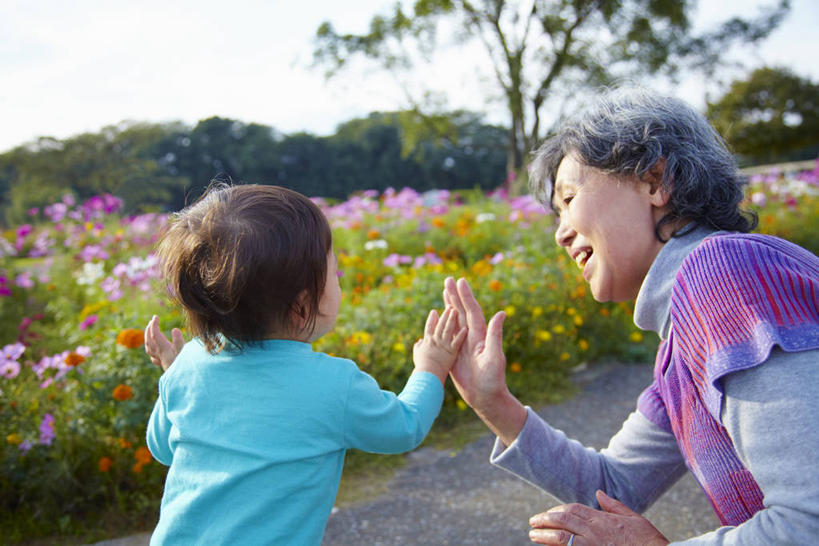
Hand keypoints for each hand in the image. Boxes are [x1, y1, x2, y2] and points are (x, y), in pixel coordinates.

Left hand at [144, 315, 184, 371]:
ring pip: (149, 348)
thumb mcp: (186, 353)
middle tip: (153, 320)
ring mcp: (161, 360)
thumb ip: (179, 341)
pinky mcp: (164, 364)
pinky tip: (153, 348)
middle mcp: (160, 355)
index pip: (156, 335)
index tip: (155, 316)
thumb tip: (174, 329)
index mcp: (165, 350)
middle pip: (149, 341)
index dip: (154, 325)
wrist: (185, 382)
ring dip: (148, 338)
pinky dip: (151, 349)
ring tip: (150, 331)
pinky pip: (153, 356)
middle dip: (149, 329)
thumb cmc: (187, 367)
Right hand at [413, 306, 466, 384]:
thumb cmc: (421, 369)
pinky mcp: (452, 353)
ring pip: (448, 330)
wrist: (426, 377)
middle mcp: (436, 342)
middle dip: (444, 315)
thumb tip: (419, 342)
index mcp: (427, 342)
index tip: (434, 311)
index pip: (429, 327)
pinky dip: (460, 335)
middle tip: (449, 306)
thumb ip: (418, 347)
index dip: (432, 319)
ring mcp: (444, 346)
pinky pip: (457, 342)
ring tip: (455, 310)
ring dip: (451, 319)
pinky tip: (465, 328)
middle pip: (440, 325)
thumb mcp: (417, 356)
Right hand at [443, 277, 525, 444]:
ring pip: (454, 320)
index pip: (472, 311)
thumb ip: (495, 335)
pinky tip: (438, 317)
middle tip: (447, 279)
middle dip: (454, 296)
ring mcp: (463, 344)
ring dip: (449, 305)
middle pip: (461, 311)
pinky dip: (443, 323)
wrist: (486, 398)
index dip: (465, 296)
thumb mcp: (495, 357)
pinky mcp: (455, 353)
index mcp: (480, 335)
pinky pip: (447, 334)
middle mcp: (472, 337)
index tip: (460, 281)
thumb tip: (501, 313)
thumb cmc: (493, 380)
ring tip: (444, 291)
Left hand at [528, 490, 669, 545]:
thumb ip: (613, 506)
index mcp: (602, 519)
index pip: (573, 510)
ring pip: (561, 538)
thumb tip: (599, 493)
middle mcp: (594, 531)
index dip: (558, 510)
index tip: (549, 513)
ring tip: (533, 535)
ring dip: (544, 535)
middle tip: (533, 522)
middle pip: (563, 521)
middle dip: (545, 520)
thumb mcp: (633, 518)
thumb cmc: (648, 541)